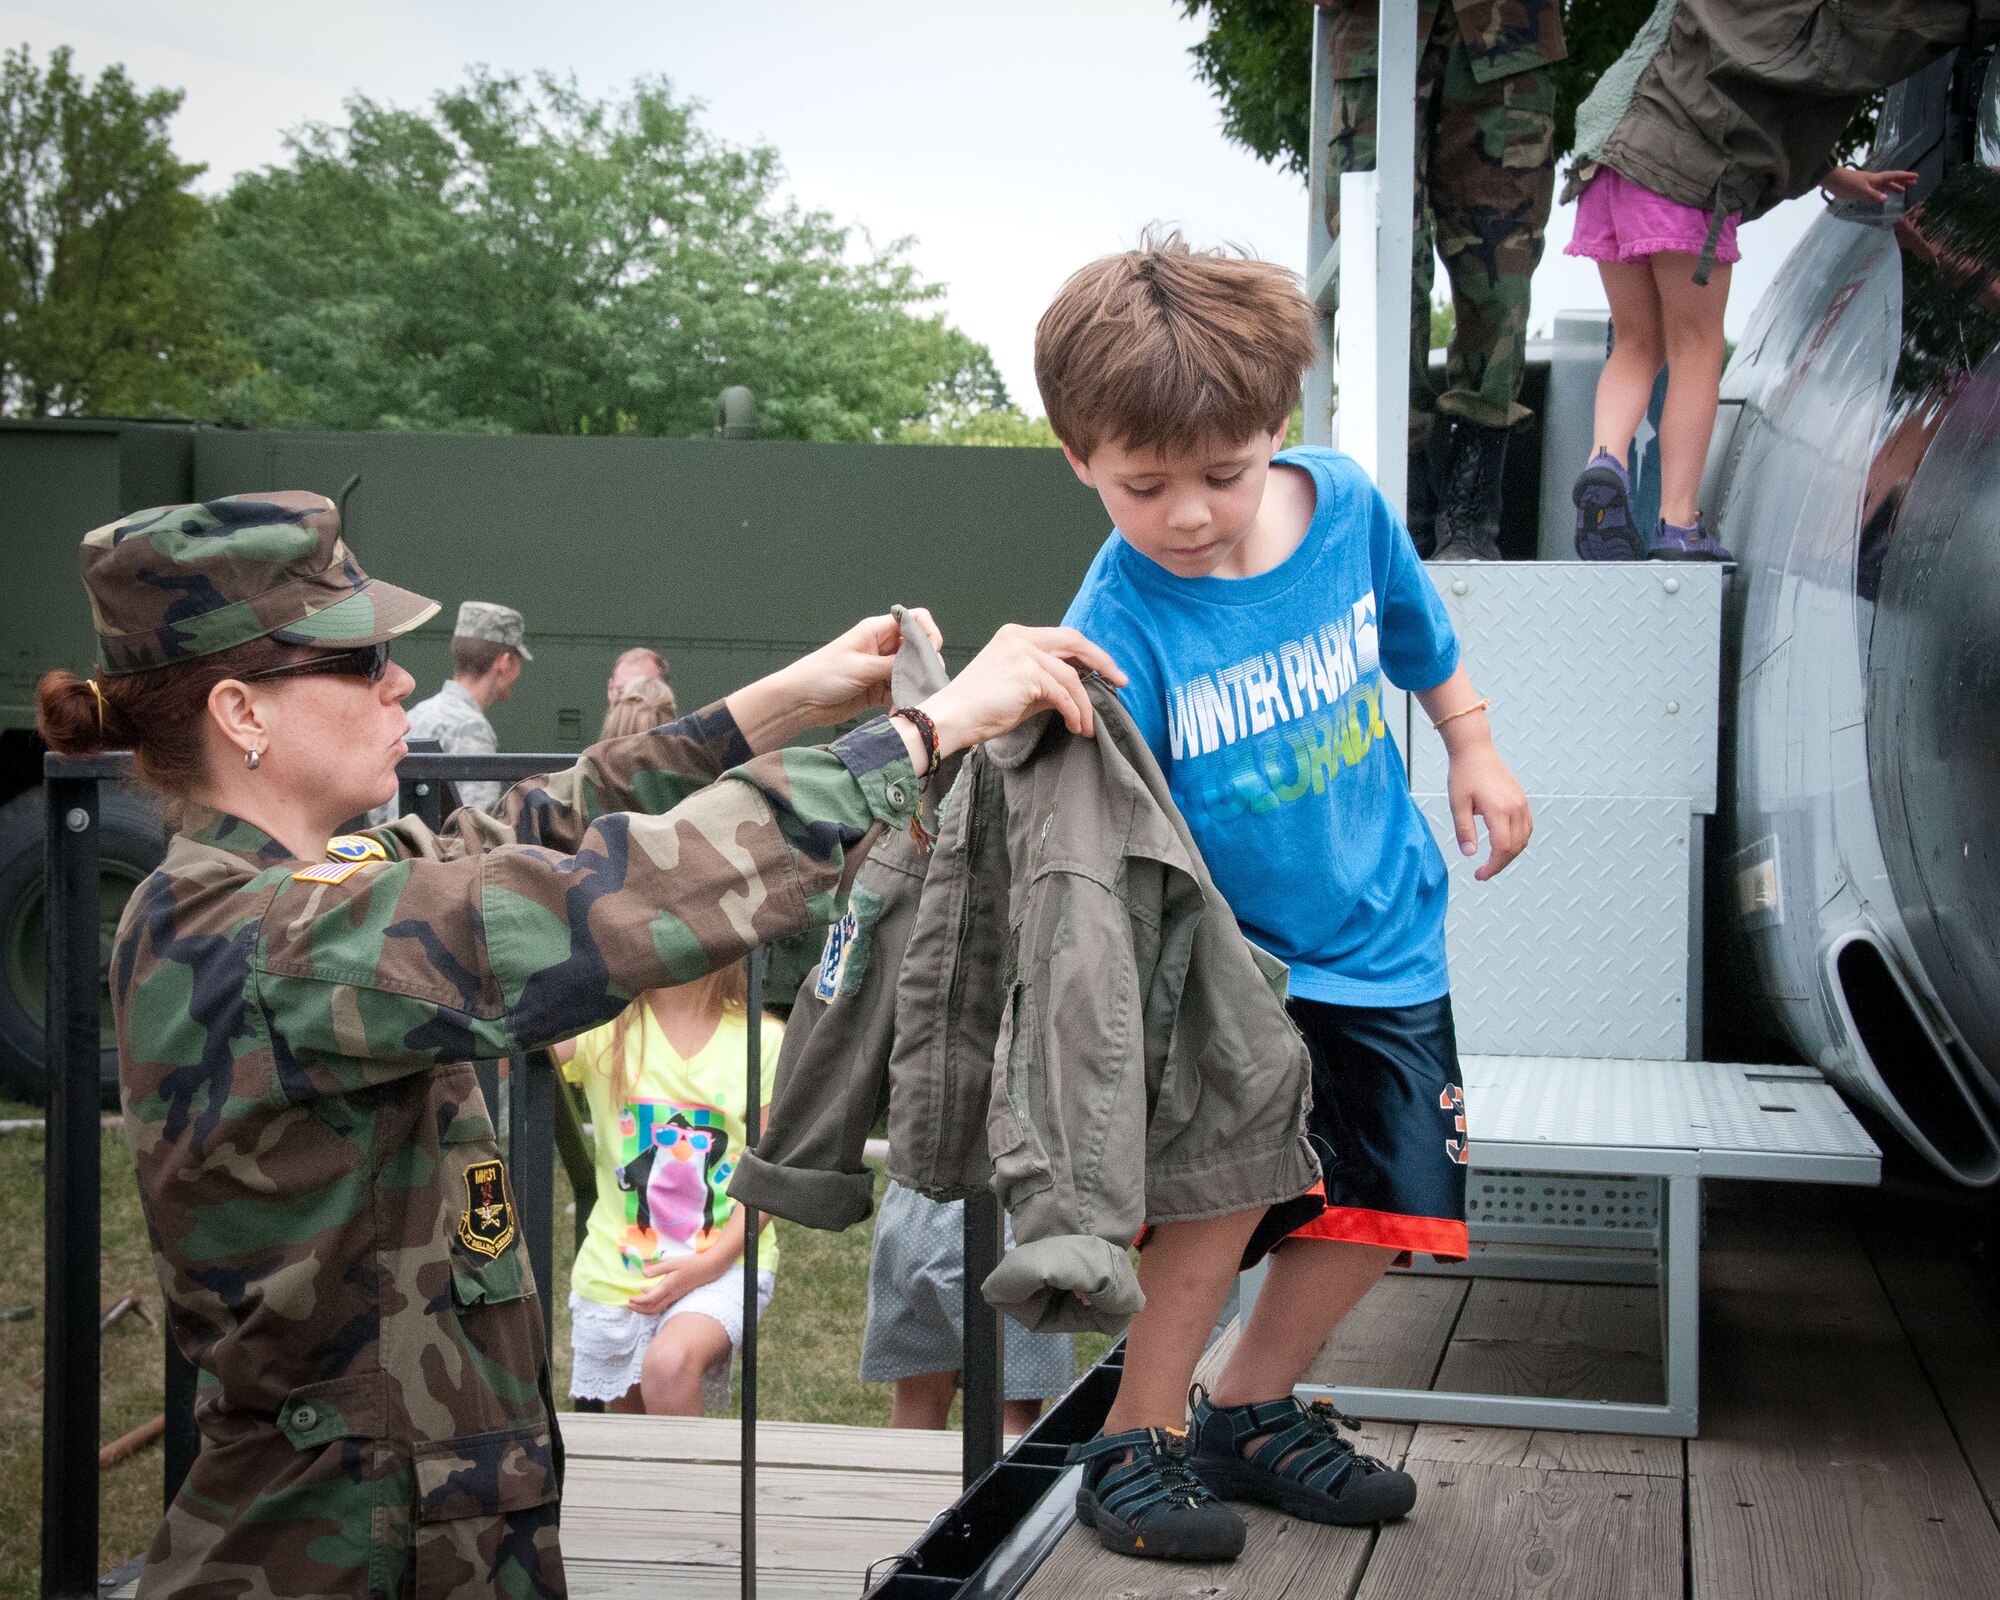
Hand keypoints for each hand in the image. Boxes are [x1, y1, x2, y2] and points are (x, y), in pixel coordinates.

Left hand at [626, 1251, 727, 1315]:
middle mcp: (671, 1295)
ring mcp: (675, 1296)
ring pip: (657, 1308)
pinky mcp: (677, 1295)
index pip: (650, 1300)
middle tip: (628, 1305)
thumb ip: (657, 1268)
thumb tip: (643, 1274)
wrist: (708, 1268)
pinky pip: (663, 1304)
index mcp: (668, 1287)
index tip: (629, 1298)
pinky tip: (648, 1292)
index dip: (638, 1301)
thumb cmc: (691, 1264)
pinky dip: (653, 1303)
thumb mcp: (673, 1262)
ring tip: (635, 1304)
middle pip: (652, 1309)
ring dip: (645, 1309)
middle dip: (639, 1309)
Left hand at [726, 608, 942, 751]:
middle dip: (925, 665)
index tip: (931, 653)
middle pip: (917, 649)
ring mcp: (880, 669)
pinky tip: (900, 710)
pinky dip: (904, 700)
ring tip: (914, 699)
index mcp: (876, 631)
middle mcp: (882, 647)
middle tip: (925, 682)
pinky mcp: (877, 691)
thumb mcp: (861, 667)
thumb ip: (894, 665)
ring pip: (911, 673)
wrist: (800, 702)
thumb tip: (923, 664)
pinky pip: (900, 692)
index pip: (913, 621)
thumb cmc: (822, 675)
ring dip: (915, 686)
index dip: (927, 634)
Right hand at [913, 624, 1125, 758]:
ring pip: (1071, 675)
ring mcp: (1023, 652)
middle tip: (1121, 682)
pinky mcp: (1026, 673)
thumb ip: (1048, 683)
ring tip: (1087, 725)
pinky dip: (1074, 711)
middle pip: (1075, 641)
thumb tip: (1078, 690)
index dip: (1090, 654)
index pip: (1064, 638)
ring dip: (1085, 703)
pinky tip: (1076, 726)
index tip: (1109, 672)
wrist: (951, 719)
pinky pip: (1063, 693)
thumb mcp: (1021, 690)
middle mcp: (1020, 637)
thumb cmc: (980, 709)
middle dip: (1102, 662)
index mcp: (1016, 635)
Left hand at [1445, 740, 1531, 882]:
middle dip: (1500, 864)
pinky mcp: (1522, 799)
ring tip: (1492, 861)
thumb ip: (1464, 830)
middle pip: (1515, 847)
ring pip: (1524, 839)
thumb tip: (1470, 854)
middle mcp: (1515, 807)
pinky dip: (1518, 841)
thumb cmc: (1463, 774)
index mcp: (1499, 810)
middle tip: (1483, 872)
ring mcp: (1521, 803)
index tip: (1480, 874)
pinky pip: (1527, 827)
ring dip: (1510, 854)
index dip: (1493, 866)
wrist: (1475, 750)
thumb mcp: (1457, 804)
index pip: (1502, 848)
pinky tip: (1504, 845)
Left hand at [1823, 167, 1917, 204]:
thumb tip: (1886, 198)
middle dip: (1903, 181)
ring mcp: (1869, 185)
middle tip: (1914, 183)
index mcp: (1877, 178)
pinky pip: (1877, 191)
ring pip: (1885, 186)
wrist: (1834, 181)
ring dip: (1894, 187)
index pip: (1895, 176)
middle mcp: (1875, 181)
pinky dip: (1882, 193)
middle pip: (1892, 180)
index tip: (1916, 177)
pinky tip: (1884, 197)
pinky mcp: (1862, 190)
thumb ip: (1874, 194)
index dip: (1905, 176)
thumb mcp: (1862, 189)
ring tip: (1903, 191)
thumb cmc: (1848, 182)